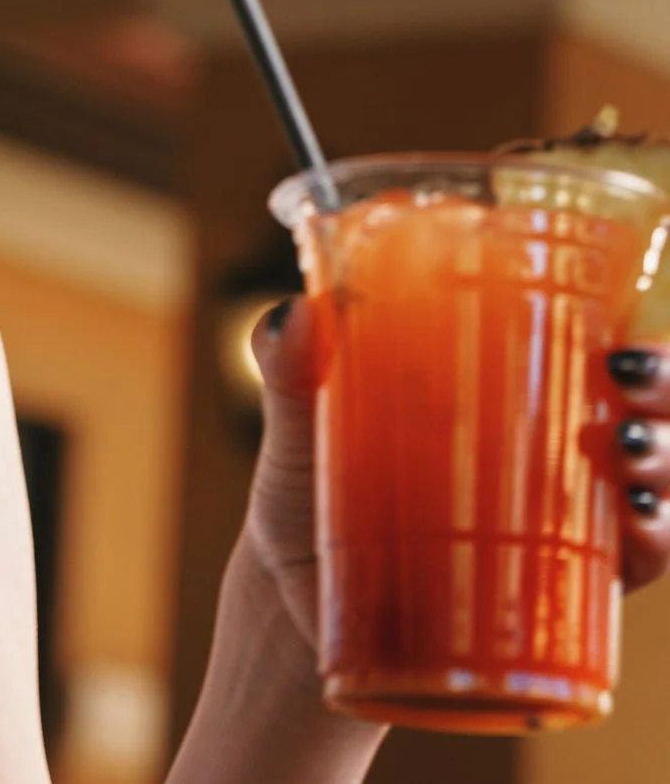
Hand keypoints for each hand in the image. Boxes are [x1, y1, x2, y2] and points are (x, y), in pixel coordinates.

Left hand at [241, 302, 669, 652]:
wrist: (295, 606)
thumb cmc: (306, 498)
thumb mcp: (296, 433)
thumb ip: (290, 375)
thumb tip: (296, 315)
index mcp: (500, 391)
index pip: (599, 350)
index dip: (644, 347)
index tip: (623, 344)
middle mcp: (548, 450)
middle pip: (646, 408)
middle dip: (665, 391)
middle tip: (626, 385)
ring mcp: (557, 517)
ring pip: (655, 479)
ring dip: (666, 460)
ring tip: (626, 450)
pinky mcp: (556, 585)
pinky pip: (632, 562)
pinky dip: (655, 540)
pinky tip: (640, 525)